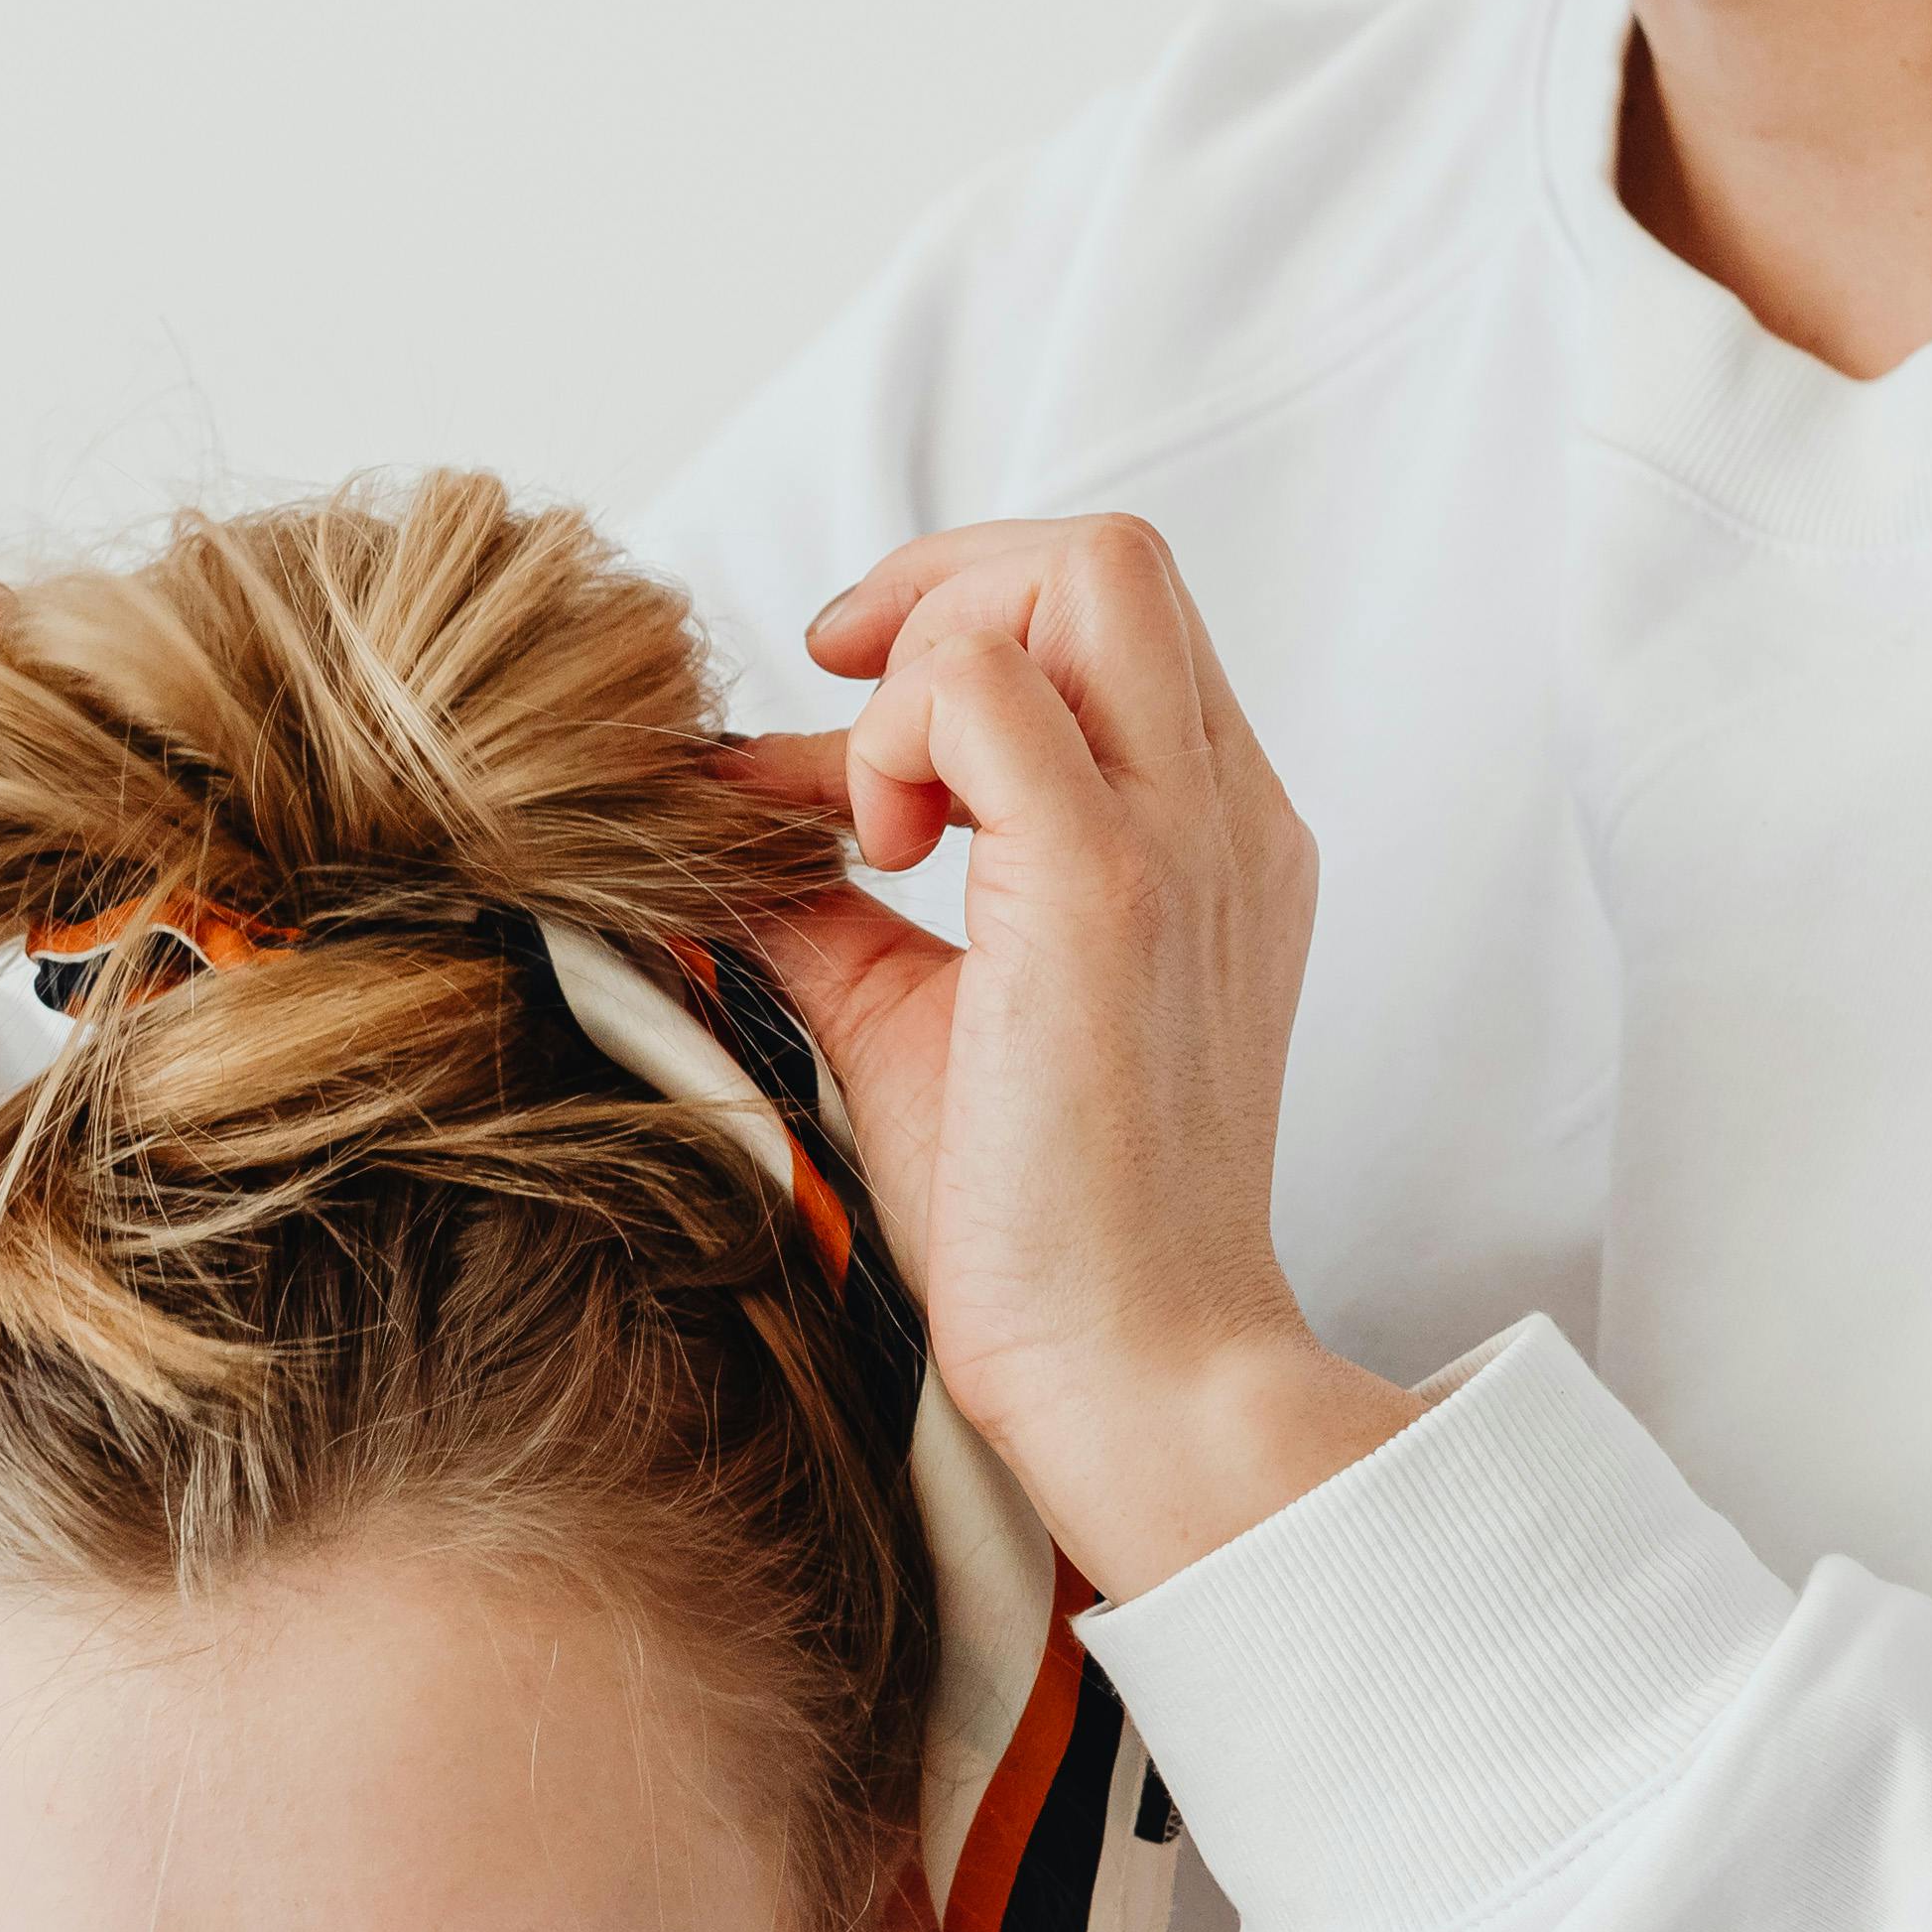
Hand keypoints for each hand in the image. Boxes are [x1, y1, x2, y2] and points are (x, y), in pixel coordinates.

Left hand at [728, 519, 1428, 1595]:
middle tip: (847, 707)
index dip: (956, 639)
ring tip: (877, 816)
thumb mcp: (917, 1015)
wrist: (1140, 1373)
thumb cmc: (1044, 1228)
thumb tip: (705, 820)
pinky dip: (899, 733)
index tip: (846, 759)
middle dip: (950, 588)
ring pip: (1082, 576)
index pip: (1106, 626)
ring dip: (935, 655)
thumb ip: (833, 903)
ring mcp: (1183, 839)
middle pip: (1111, 559)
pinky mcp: (1108, 888)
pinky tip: (874, 855)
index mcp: (1215, 836)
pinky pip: (988, 690)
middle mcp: (1227, 813)